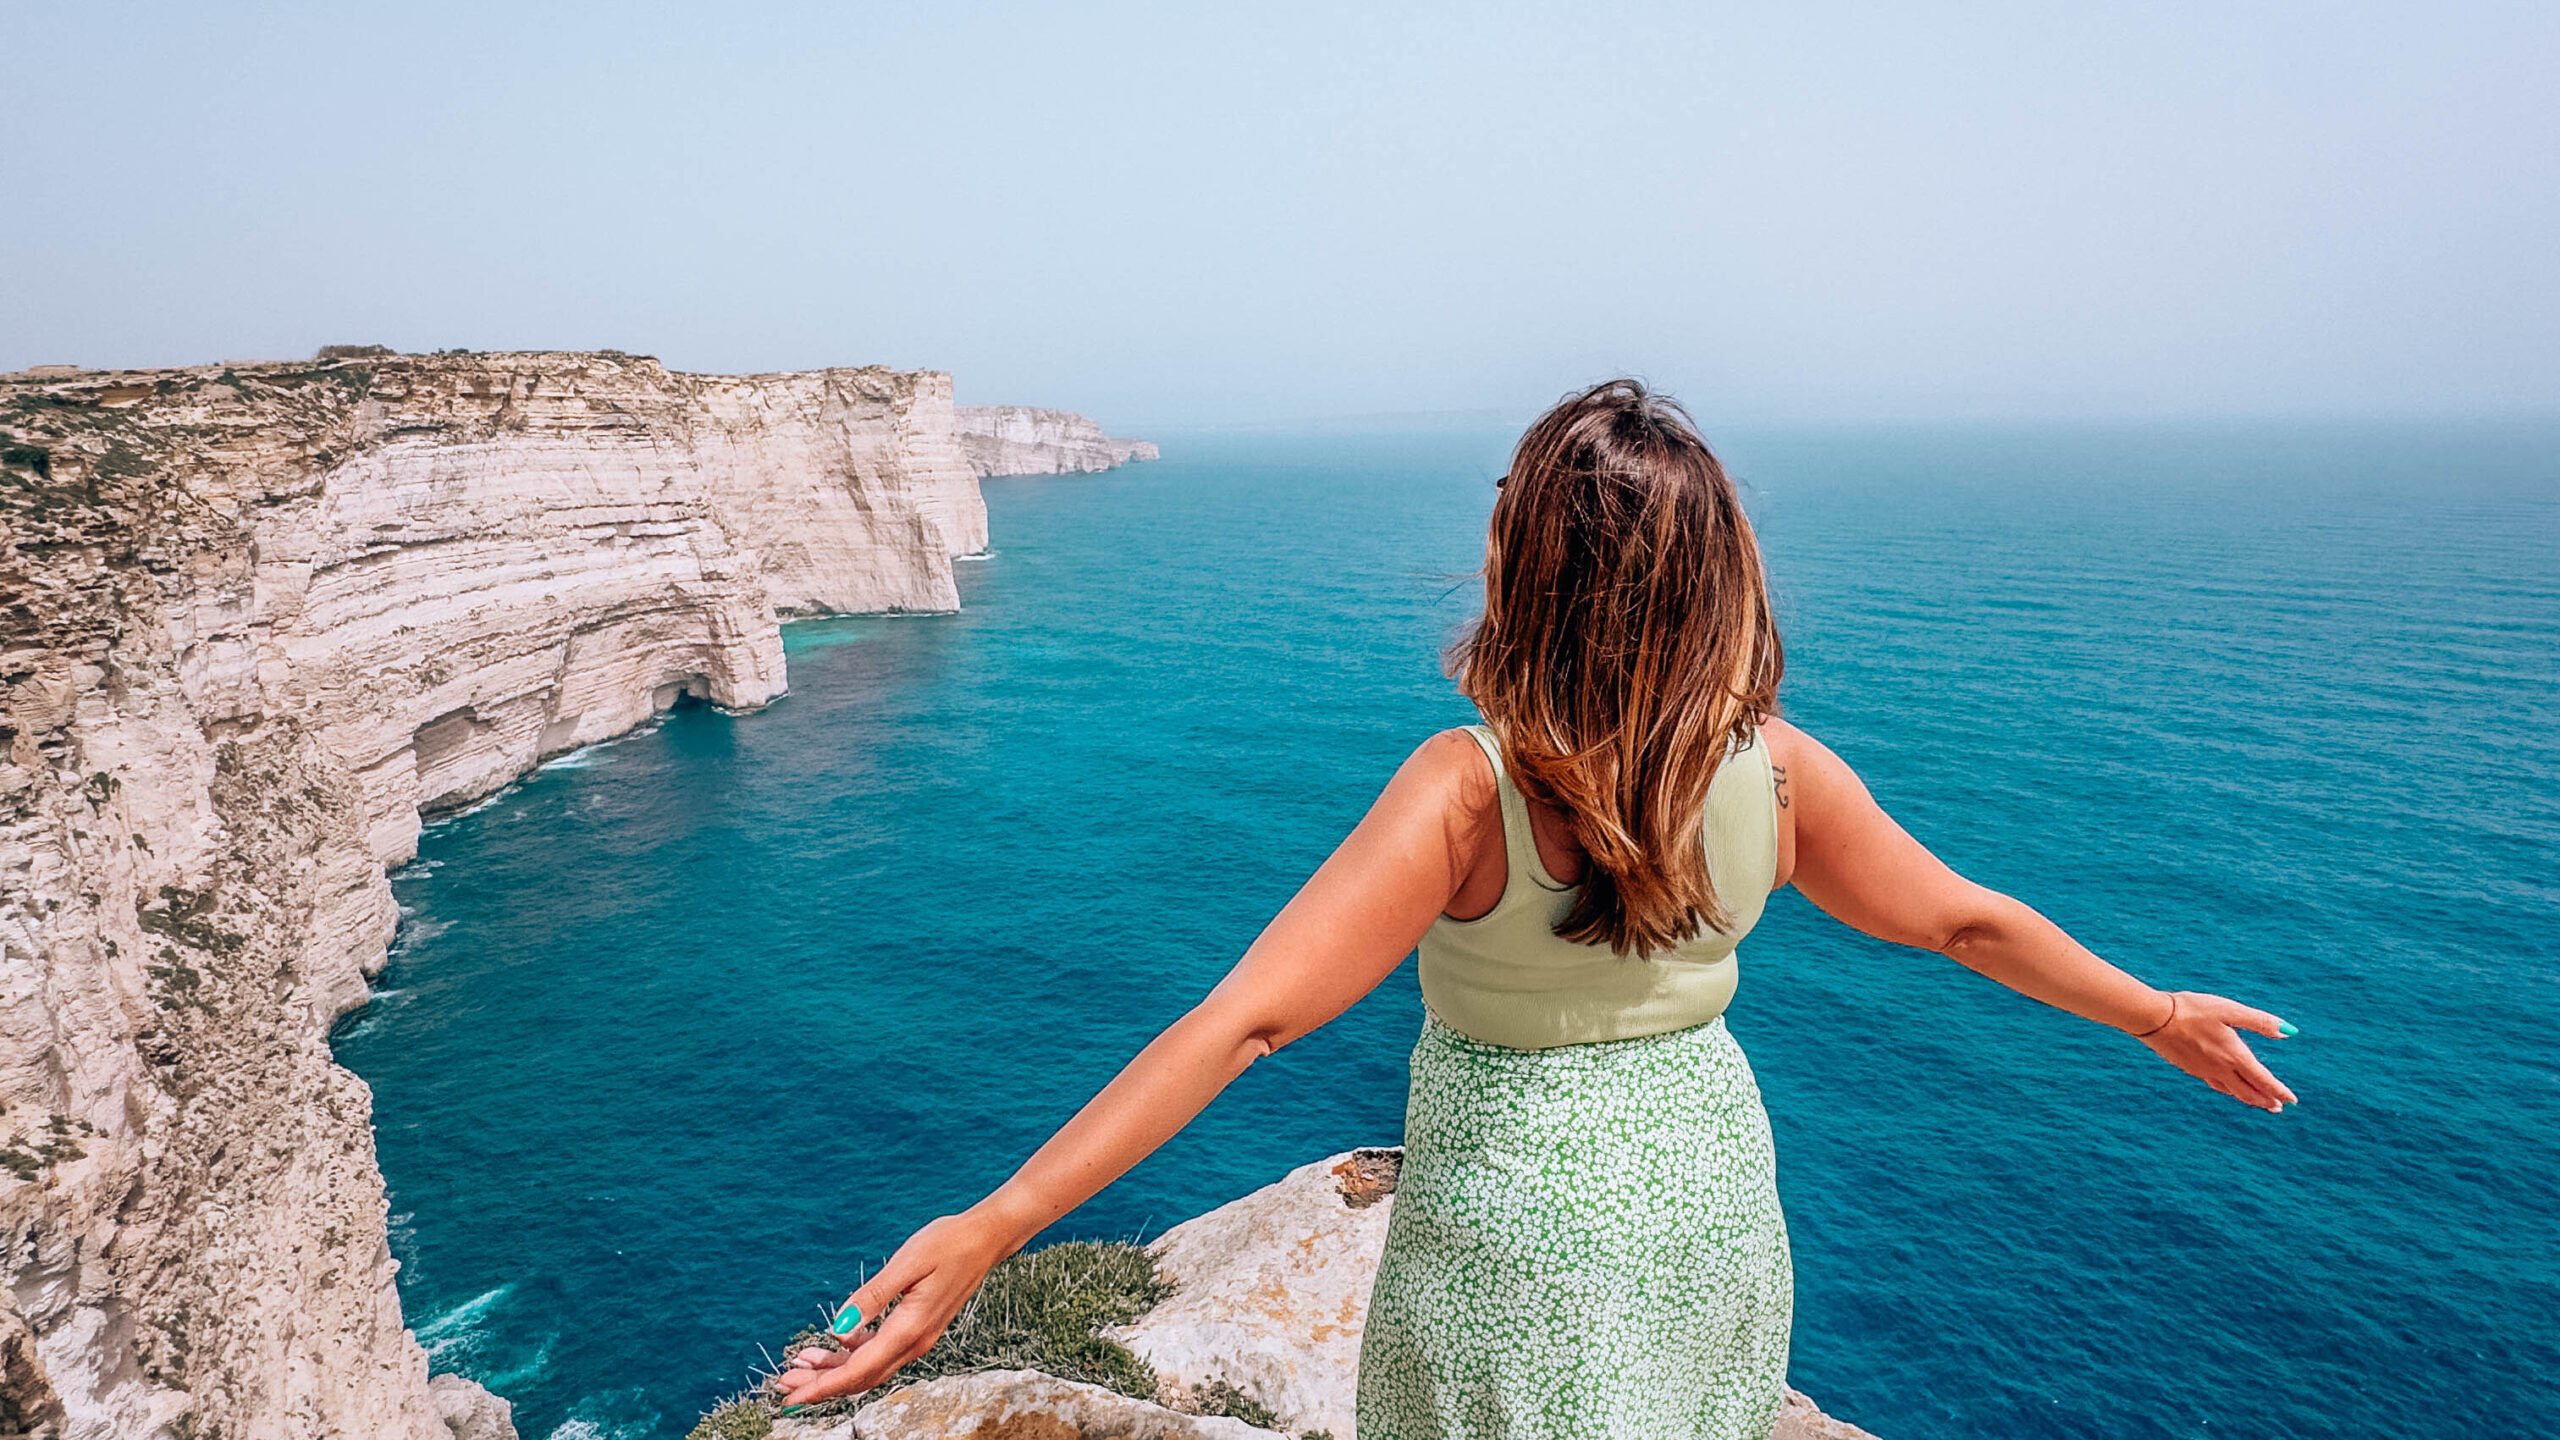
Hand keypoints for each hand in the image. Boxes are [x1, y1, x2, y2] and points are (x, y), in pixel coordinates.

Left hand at [771, 1208, 1016, 1408]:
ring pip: (869, 1368)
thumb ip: (872, 1296)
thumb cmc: (948, 1243)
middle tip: (784, 1385)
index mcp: (909, 1329)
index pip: (858, 1370)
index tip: (792, 1396)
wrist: (985, 1239)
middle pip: (861, 1377)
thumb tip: (839, 1327)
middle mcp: (914, 1342)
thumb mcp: (907, 1263)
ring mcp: (918, 1338)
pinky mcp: (918, 1329)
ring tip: (800, 1363)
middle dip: (821, 1384)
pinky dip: (853, 1355)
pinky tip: (835, 1343)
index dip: (822, 1386)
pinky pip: (880, 1354)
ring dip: (834, 1370)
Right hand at [2132, 990, 2298, 1112]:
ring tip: (2257, 1102)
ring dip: (2248, 1098)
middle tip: (2279, 1107)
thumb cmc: (2192, 1010)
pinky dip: (2229, 1090)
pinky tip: (2226, 1085)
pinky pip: (2215, 1085)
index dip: (2280, 1091)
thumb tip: (2288, 1033)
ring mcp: (2203, 1071)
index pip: (2263, 1080)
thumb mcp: (2229, 1010)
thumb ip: (2260, 1022)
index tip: (2293, 1101)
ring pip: (2231, 1092)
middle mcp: (2220, 1069)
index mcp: (2234, 1055)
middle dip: (2266, 1100)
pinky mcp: (2190, 1068)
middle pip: (2248, 1092)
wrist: (2153, 1018)